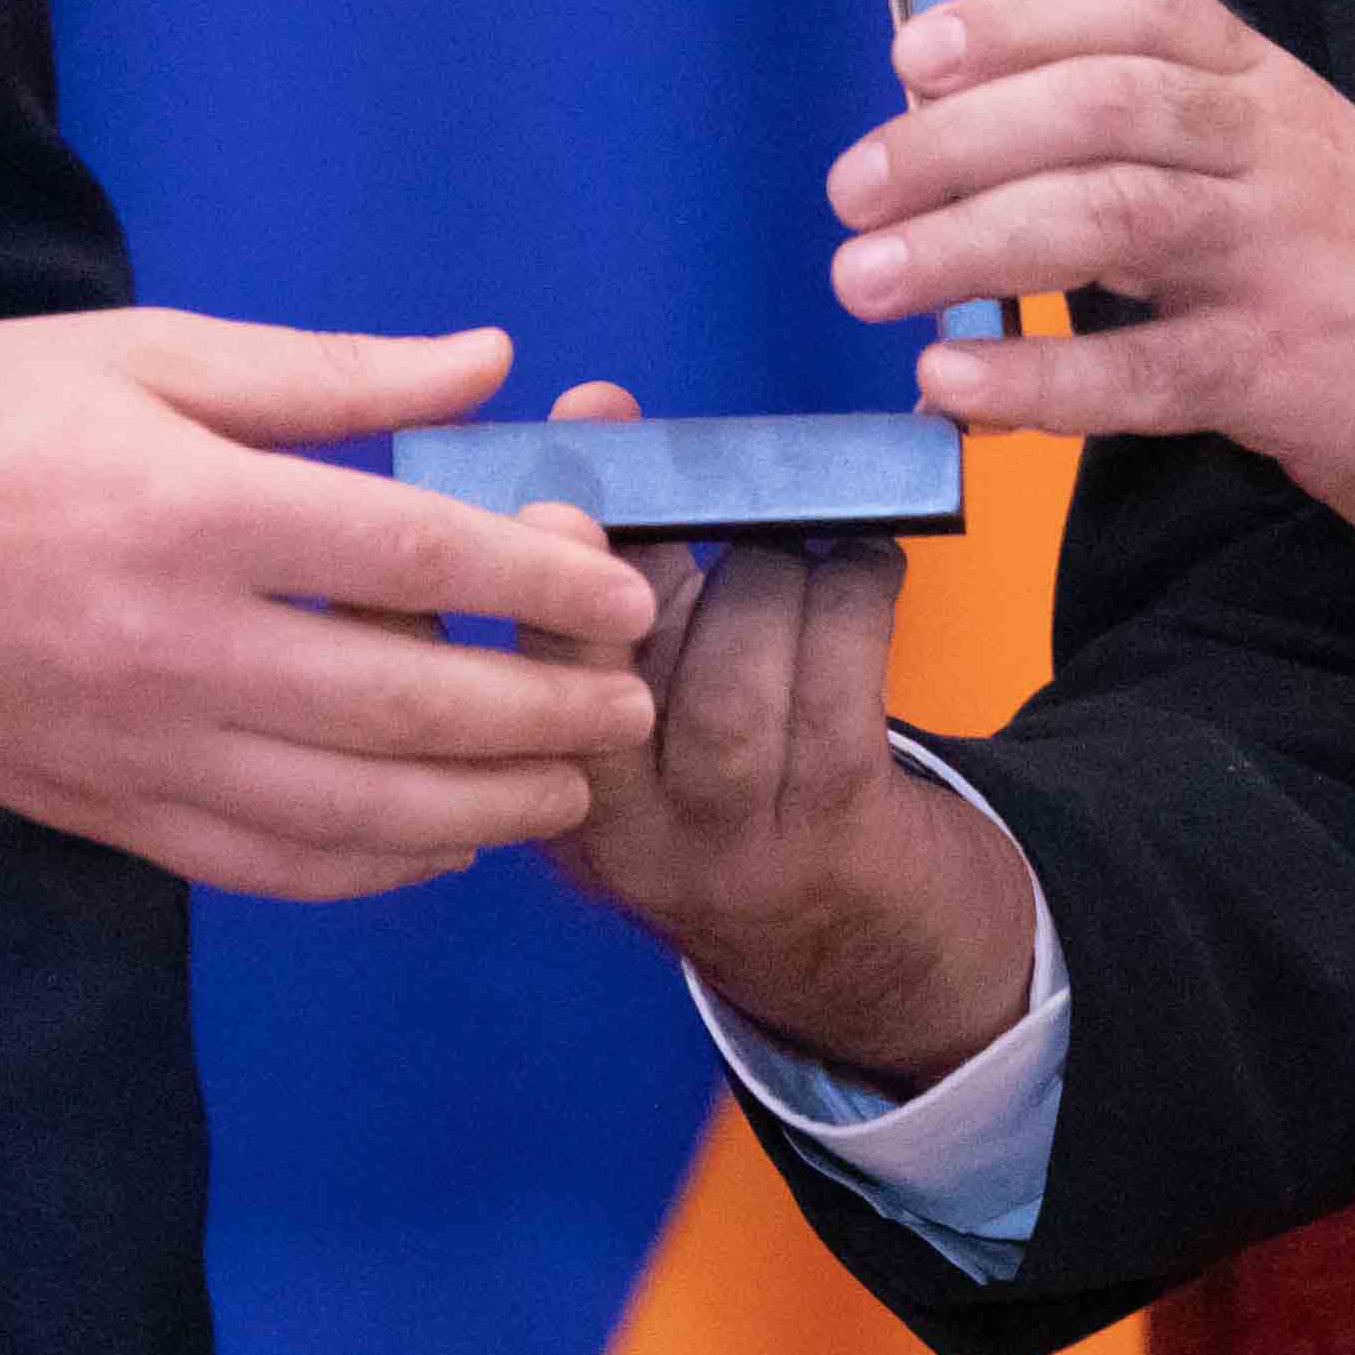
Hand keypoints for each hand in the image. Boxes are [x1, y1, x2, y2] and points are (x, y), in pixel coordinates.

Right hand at [0, 312, 657, 902]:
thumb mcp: (146, 351)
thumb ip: (327, 376)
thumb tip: (488, 364)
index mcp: (196, 512)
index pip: (419, 566)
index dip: (543, 581)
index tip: (622, 584)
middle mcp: (179, 650)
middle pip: (414, 709)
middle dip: (549, 711)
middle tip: (632, 698)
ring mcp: (139, 751)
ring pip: (356, 816)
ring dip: (486, 807)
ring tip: (571, 780)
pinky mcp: (102, 814)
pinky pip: (266, 866)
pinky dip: (373, 868)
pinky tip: (440, 843)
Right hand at [504, 388, 1041, 1091]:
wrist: (851, 951)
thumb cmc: (735, 775)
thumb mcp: (646, 693)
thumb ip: (616, 558)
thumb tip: (597, 403)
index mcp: (537, 779)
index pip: (492, 669)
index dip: (519, 567)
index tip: (563, 493)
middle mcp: (615, 827)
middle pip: (605, 661)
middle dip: (658, 552)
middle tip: (704, 489)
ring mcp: (726, 841)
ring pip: (736, 666)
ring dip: (775, 572)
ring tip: (798, 542)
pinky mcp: (834, 832)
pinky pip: (840, 681)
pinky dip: (857, 593)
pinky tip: (863, 565)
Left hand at [836, 0, 1354, 551]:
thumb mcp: (1273, 156)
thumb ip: (1143, 136)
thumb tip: (955, 128)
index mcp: (1262, 86)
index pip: (1135, 13)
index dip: (1017, 20)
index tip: (913, 53)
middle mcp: (1271, 151)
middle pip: (1102, 109)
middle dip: (959, 140)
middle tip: (854, 189)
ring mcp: (1282, 259)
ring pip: (1113, 220)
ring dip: (970, 243)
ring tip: (865, 278)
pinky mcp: (1288, 373)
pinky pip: (1146, 370)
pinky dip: (1036, 375)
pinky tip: (952, 380)